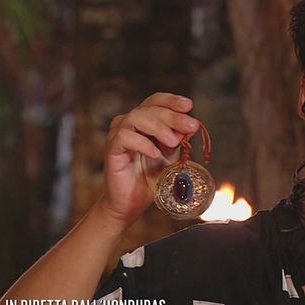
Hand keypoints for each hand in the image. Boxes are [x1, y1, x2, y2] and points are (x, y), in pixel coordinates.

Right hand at [96, 93, 200, 230]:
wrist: (132, 203)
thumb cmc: (150, 177)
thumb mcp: (170, 155)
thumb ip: (179, 139)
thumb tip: (192, 125)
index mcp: (143, 121)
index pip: (155, 101)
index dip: (172, 101)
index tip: (189, 106)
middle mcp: (128, 123)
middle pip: (149, 108)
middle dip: (173, 116)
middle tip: (191, 126)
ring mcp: (118, 135)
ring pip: (136, 118)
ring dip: (158, 127)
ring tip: (173, 142)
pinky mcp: (111, 150)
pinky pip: (124, 137)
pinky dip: (142, 143)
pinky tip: (155, 153)